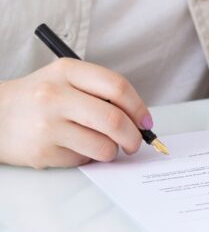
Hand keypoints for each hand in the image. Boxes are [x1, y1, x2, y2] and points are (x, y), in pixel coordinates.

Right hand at [0, 59, 151, 168]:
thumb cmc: (40, 99)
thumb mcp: (66, 80)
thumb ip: (101, 92)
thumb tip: (140, 119)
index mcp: (67, 71)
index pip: (117, 86)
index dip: (139, 107)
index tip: (146, 122)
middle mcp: (55, 96)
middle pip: (114, 120)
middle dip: (134, 136)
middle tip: (135, 143)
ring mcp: (48, 125)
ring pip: (103, 146)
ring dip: (111, 150)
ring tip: (101, 145)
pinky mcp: (43, 152)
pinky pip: (84, 160)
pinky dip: (88, 158)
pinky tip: (73, 148)